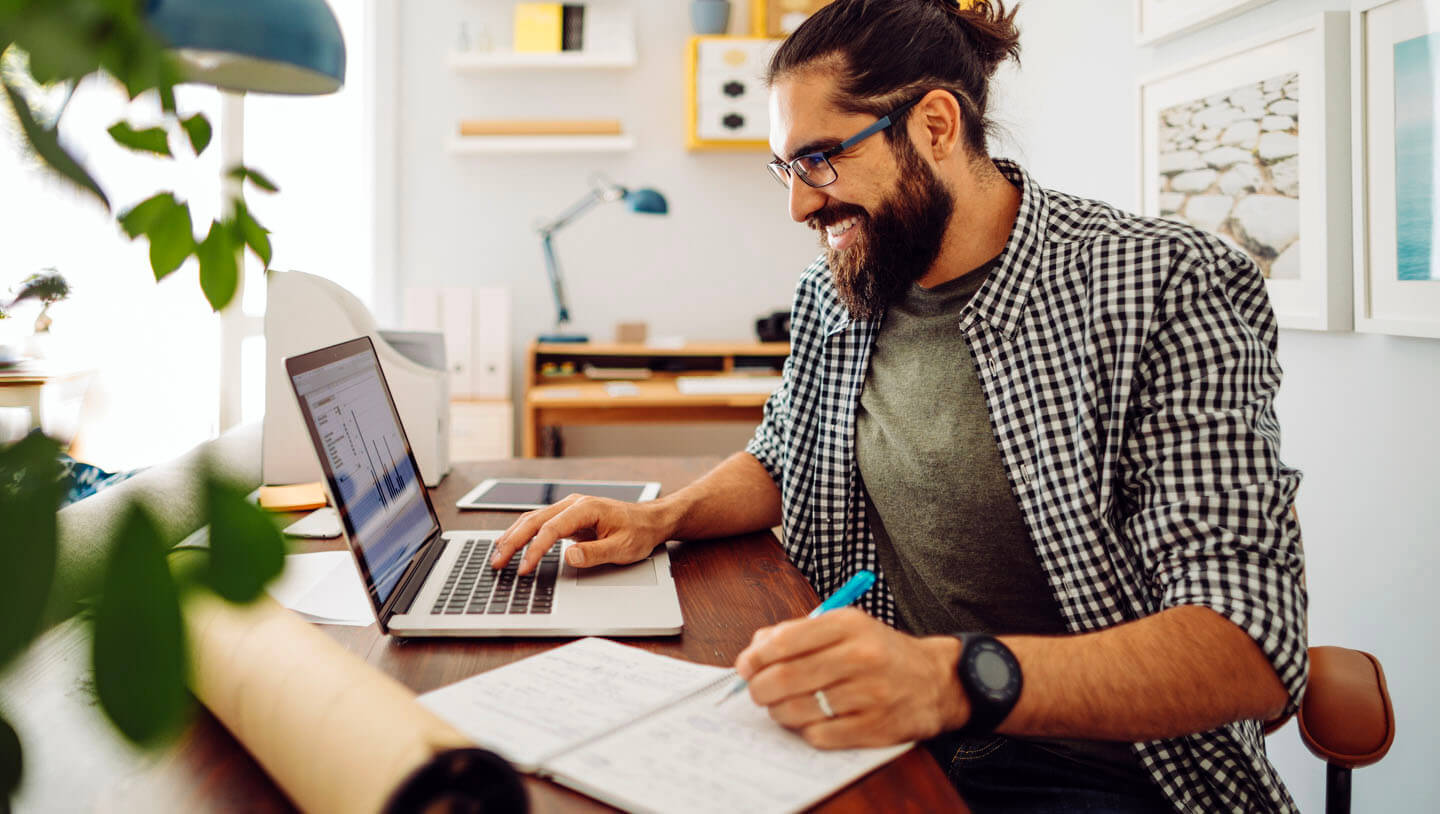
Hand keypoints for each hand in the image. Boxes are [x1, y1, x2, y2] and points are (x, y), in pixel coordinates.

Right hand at [488, 494, 672, 574]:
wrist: (649, 521)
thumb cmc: (638, 532)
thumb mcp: (622, 548)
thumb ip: (595, 553)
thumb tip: (568, 556)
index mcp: (586, 508)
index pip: (551, 529)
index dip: (535, 550)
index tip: (524, 568)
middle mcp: (573, 504)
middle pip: (534, 520)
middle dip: (513, 542)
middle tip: (497, 562)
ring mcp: (568, 509)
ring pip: (532, 519)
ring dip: (513, 537)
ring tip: (497, 556)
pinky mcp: (567, 517)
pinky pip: (539, 523)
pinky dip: (522, 533)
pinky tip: (510, 543)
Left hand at [734, 609, 967, 748]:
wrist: (936, 680)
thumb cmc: (880, 652)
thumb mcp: (846, 626)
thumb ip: (799, 632)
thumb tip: (754, 650)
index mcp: (848, 625)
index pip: (786, 641)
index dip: (756, 657)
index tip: (745, 666)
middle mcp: (860, 657)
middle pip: (786, 677)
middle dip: (760, 688)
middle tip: (757, 691)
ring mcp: (868, 694)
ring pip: (798, 709)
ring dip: (779, 711)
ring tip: (782, 706)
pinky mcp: (874, 727)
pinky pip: (819, 735)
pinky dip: (806, 730)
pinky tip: (813, 720)